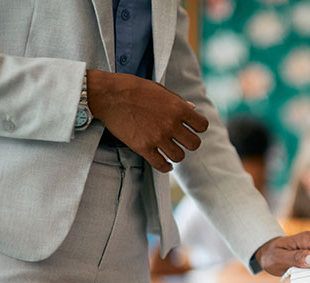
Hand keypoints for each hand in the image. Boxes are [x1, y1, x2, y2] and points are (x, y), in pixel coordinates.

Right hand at [86, 70, 208, 172]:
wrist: (108, 95)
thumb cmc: (133, 88)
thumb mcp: (160, 90)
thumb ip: (178, 101)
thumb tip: (193, 109)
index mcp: (178, 108)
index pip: (202, 125)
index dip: (198, 127)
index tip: (192, 128)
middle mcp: (171, 124)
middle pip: (194, 144)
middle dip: (190, 142)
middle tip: (182, 140)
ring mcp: (157, 137)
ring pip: (179, 156)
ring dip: (176, 154)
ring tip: (171, 150)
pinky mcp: (143, 147)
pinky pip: (161, 165)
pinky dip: (165, 167)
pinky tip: (165, 164)